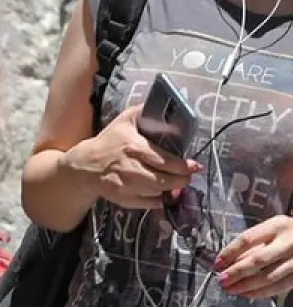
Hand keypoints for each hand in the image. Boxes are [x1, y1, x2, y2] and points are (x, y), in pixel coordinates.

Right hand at [62, 104, 198, 209]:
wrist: (84, 166)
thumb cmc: (108, 142)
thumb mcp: (124, 121)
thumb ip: (143, 111)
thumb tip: (163, 102)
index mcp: (135, 148)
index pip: (165, 161)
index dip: (183, 166)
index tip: (195, 166)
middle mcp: (131, 169)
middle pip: (164, 180)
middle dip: (182, 180)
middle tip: (189, 177)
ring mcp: (126, 186)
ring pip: (157, 192)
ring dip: (172, 190)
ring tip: (178, 184)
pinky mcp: (122, 199)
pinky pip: (147, 204)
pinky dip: (158, 200)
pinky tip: (163, 194)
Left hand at [214, 216, 292, 299]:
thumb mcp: (280, 228)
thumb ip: (259, 240)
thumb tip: (231, 259)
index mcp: (280, 225)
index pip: (250, 238)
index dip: (231, 251)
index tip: (217, 262)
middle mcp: (290, 241)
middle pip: (258, 259)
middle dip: (237, 272)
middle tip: (221, 280)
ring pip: (267, 277)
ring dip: (245, 285)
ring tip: (230, 289)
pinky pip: (277, 287)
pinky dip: (260, 293)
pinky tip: (247, 294)